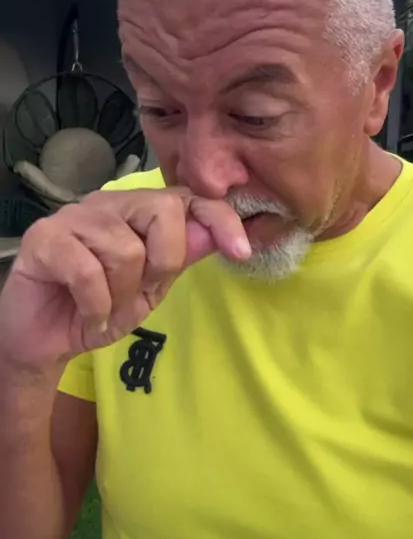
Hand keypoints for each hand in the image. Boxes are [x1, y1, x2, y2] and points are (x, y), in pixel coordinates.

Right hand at [0, 188, 250, 371]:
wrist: (45, 339)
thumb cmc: (99, 307)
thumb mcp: (151, 288)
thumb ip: (181, 257)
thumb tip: (218, 233)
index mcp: (138, 211)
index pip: (188, 198)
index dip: (219, 219)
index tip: (242, 251)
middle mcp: (109, 204)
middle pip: (162, 211)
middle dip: (163, 263)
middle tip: (142, 293)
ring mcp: (75, 216)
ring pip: (125, 248)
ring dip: (121, 295)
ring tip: (106, 308)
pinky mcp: (45, 237)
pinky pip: (88, 270)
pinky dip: (95, 305)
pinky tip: (87, 314)